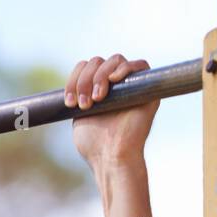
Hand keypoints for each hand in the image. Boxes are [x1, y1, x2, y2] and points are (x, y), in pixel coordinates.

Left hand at [65, 54, 157, 170]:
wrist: (110, 156)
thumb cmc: (93, 143)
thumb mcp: (78, 114)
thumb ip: (79, 93)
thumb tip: (76, 78)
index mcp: (98, 90)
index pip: (85, 67)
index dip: (74, 79)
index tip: (69, 102)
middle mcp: (115, 86)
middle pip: (98, 61)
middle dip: (85, 79)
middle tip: (84, 104)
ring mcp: (131, 86)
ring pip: (114, 60)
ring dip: (100, 76)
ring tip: (97, 99)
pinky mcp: (147, 89)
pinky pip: (140, 64)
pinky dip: (124, 68)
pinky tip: (114, 81)